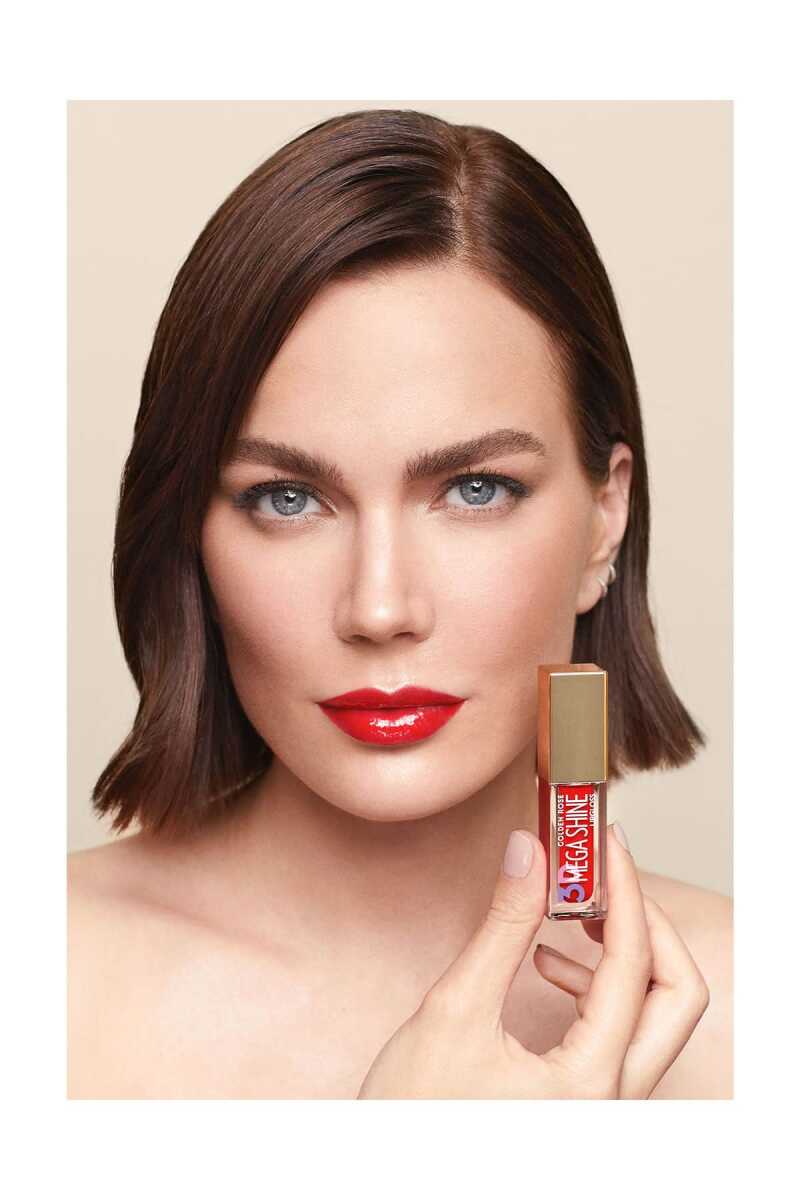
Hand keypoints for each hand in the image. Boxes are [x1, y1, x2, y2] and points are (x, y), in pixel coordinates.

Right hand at [356, 824, 709, 1098]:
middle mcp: (613, 1102)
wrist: (389, 1176)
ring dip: (624, 954)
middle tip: (604, 877)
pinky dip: (601, 987)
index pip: (633, 965)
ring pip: (655, 1017)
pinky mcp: (586, 1103)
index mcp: (588, 1084)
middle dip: (646, 923)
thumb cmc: (413, 1116)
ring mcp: (604, 1107)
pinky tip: (548, 966)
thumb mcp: (453, 1010)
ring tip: (571, 913)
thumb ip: (502, 926)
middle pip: (676, 997)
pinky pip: (624, 1036)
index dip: (623, 891)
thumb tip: (530, 851)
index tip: (604, 844)